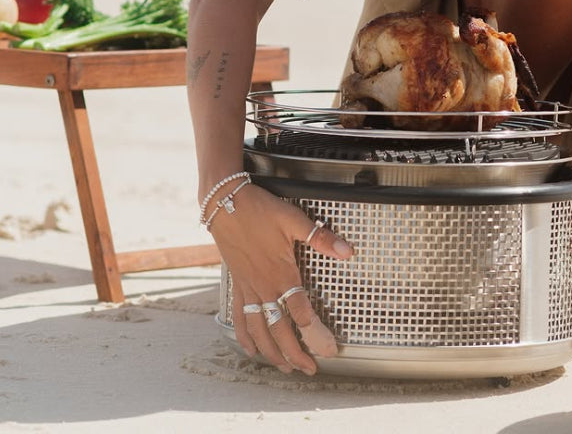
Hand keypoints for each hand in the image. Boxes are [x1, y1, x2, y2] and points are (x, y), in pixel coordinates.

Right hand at [209, 184, 353, 374]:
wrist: (224, 203)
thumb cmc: (260, 209)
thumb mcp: (293, 219)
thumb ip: (321, 238)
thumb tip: (348, 251)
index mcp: (280, 273)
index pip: (300, 312)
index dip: (315, 334)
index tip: (328, 349)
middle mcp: (263, 286)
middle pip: (279, 330)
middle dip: (295, 354)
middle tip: (310, 369)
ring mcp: (247, 288)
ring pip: (258, 330)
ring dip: (271, 352)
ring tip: (285, 368)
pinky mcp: (237, 284)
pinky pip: (239, 318)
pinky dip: (245, 338)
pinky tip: (251, 350)